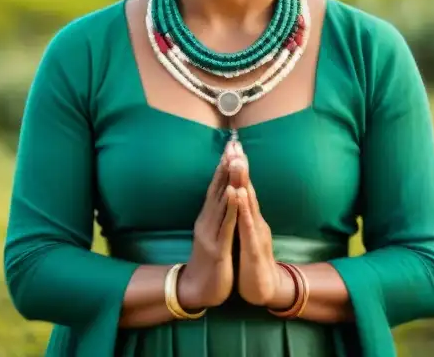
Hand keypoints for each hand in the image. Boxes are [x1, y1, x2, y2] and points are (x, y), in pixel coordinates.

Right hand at [176, 142, 238, 310]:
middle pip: (218, 188)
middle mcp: (207, 220)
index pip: (217, 186)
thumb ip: (216, 215)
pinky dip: (232, 207)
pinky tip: (236, 193)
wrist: (196, 290)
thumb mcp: (212, 234)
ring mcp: (210, 233)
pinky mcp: (217, 248)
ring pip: (222, 202)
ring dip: (229, 180)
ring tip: (235, 159)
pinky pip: (226, 225)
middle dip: (226, 165)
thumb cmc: (208, 262)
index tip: (232, 145)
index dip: (224, 165)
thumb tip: (222, 195)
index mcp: (207, 217)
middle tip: (233, 144)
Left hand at [229, 149, 288, 308]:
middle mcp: (255, 220)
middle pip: (247, 189)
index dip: (236, 168)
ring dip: (244, 183)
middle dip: (241, 167)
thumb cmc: (251, 260)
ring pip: (250, 204)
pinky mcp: (255, 249)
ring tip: (238, 163)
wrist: (264, 288)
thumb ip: (242, 214)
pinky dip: (244, 211)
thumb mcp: (244, 233)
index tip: (230, 146)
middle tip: (236, 144)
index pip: (243, 187)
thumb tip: (236, 195)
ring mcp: (256, 233)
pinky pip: (249, 227)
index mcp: (250, 217)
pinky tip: (240, 198)